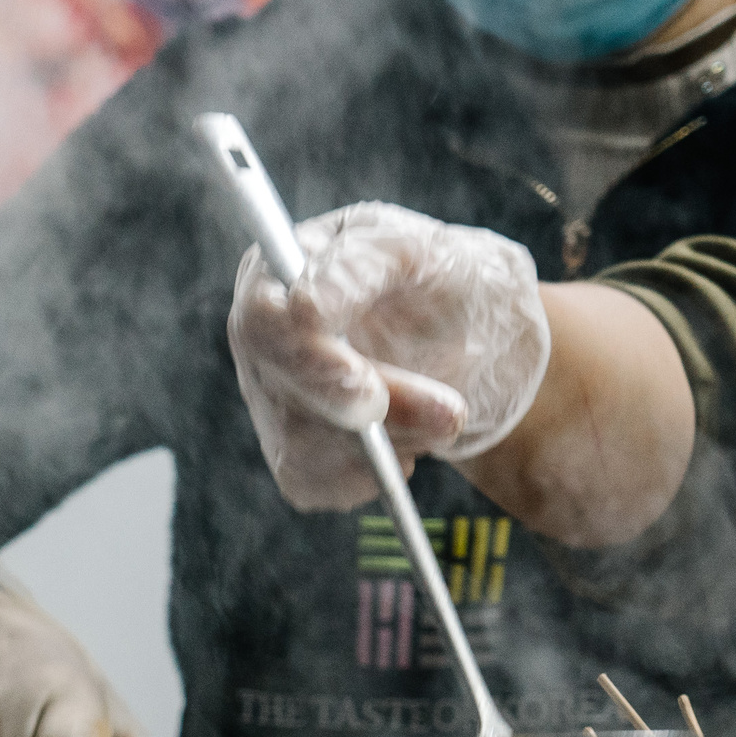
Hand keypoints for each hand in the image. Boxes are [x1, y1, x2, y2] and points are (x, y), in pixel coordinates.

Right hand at [226, 202, 549, 510]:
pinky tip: (409, 445)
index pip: (262, 323)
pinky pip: (312, 483)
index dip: (309, 362)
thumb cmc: (445, 280)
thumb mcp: (425, 253)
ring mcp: (270, 399)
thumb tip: (303, 305)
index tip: (368, 391)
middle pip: (283, 392)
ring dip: (389, 443)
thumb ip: (364, 266)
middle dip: (366, 412)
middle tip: (449, 415)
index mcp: (278, 274)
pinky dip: (370, 475)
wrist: (474, 340)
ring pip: (302, 447)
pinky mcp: (292, 454)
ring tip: (448, 414)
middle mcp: (261, 340)